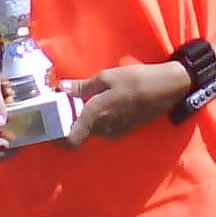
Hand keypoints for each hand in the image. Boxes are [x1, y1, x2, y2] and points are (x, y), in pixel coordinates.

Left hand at [61, 62, 191, 147]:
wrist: (167, 88)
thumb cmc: (136, 79)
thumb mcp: (106, 77)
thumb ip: (82, 86)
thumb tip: (61, 89)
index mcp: (96, 116)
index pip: (70, 140)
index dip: (56, 137)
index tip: (48, 125)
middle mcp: (103, 130)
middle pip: (78, 133)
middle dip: (68, 121)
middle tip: (61, 104)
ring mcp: (114, 132)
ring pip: (90, 130)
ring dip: (83, 118)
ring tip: (79, 99)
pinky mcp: (123, 130)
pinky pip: (102, 127)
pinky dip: (96, 118)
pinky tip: (98, 101)